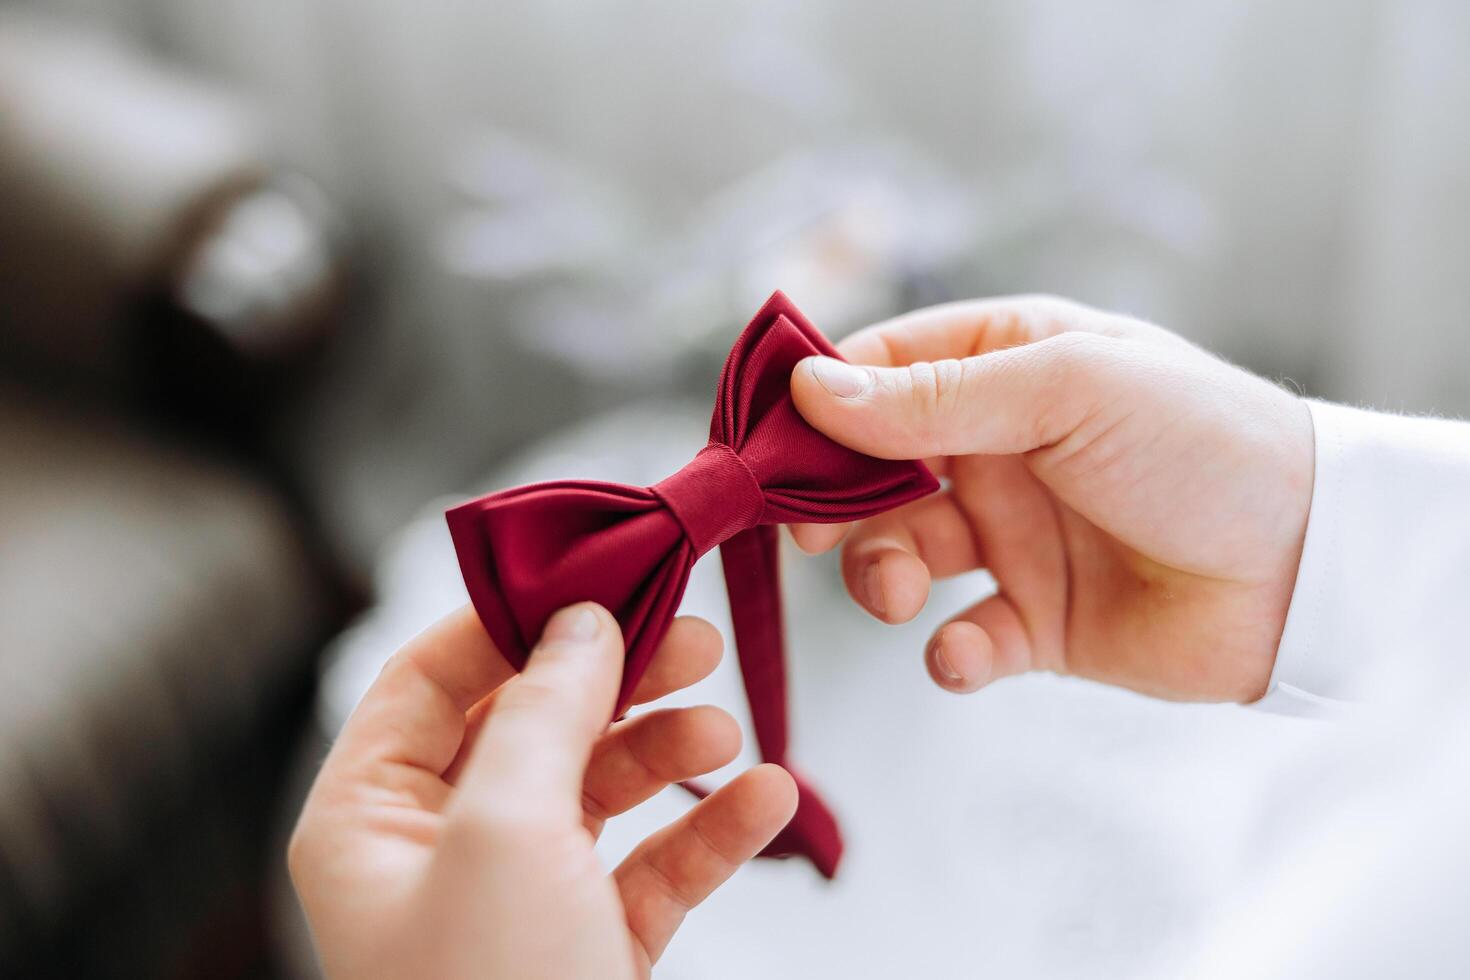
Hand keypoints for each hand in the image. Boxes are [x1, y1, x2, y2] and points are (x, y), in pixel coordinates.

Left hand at [290, 603, 795, 979]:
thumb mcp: (507, 832)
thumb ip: (543, 708)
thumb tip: (578, 618)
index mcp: (371, 817)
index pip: (431, 677)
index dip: (511, 616)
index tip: (596, 574)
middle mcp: (438, 850)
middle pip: (531, 721)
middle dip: (615, 678)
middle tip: (689, 634)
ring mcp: (518, 899)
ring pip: (599, 786)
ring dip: (669, 749)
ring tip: (726, 728)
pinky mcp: (589, 945)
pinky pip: (652, 863)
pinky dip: (709, 829)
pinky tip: (767, 798)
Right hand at [788, 296, 1313, 702]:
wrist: (1310, 566)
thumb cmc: (1202, 444)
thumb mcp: (1067, 389)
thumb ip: (935, 398)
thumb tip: (810, 391)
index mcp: (1006, 365)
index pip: (879, 370)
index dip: (814, 406)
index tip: (761, 448)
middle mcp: (998, 448)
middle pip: (870, 471)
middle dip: (834, 505)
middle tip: (811, 535)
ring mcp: (1015, 536)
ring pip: (901, 555)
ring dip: (883, 577)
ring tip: (904, 594)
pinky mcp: (1038, 620)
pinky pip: (963, 639)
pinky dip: (951, 653)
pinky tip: (968, 653)